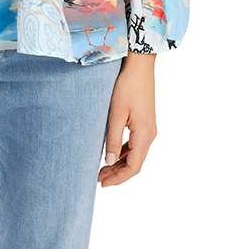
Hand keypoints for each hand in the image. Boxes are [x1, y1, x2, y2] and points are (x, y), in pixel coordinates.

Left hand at [97, 52, 156, 186]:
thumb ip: (112, 139)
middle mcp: (150, 134)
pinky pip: (135, 143)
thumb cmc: (127, 86)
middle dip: (117, 173)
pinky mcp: (144, 122)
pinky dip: (123, 151)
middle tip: (98, 178)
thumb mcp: (116, 113)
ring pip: (135, 154)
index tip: (103, 183)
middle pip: (135, 162)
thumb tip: (108, 162)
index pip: (134, 167)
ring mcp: (148, 128)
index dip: (119, 178)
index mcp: (145, 135)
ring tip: (102, 169)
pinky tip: (111, 152)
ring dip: (119, 163)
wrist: (140, 66)